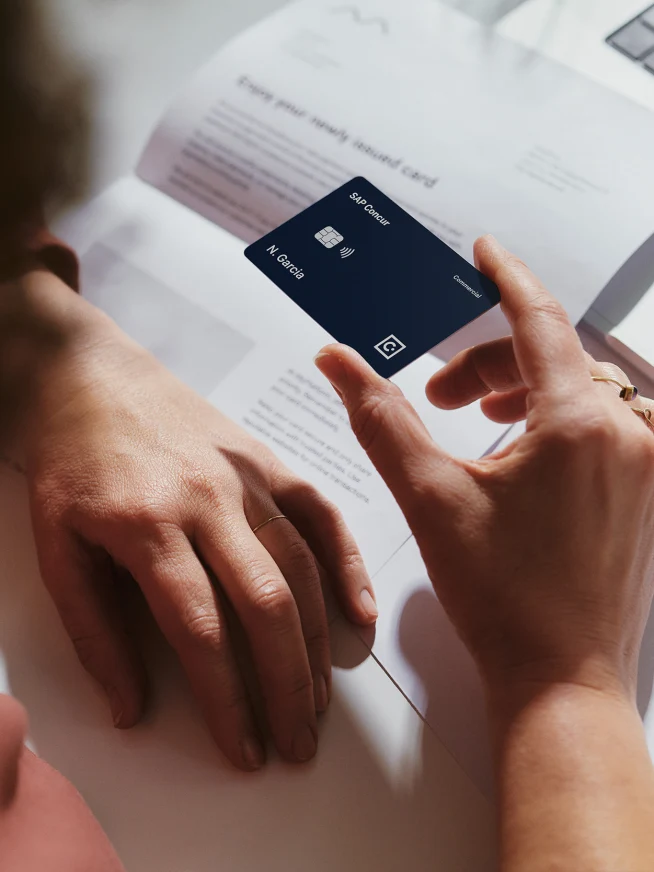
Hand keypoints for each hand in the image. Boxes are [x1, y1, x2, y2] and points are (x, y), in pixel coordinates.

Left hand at [17, 271, 376, 769]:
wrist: (88, 377)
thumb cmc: (70, 464)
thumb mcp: (56, 547)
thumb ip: (92, 631)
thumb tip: (131, 708)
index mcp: (147, 525)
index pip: (200, 630)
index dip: (228, 700)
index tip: (244, 749)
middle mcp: (209, 500)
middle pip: (266, 603)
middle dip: (288, 685)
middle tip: (299, 743)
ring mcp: (247, 476)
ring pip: (300, 565)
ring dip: (317, 642)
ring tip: (320, 702)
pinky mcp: (267, 460)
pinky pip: (321, 512)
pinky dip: (348, 563)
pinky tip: (360, 612)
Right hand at [315, 235, 653, 702]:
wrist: (560, 680)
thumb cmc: (506, 599)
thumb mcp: (430, 497)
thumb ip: (381, 418)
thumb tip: (339, 363)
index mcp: (581, 426)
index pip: (539, 320)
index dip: (505, 279)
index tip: (484, 252)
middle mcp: (631, 437)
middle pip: (555, 360)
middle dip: (491, 361)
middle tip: (440, 393)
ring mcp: (647, 468)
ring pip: (585, 392)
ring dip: (527, 390)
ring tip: (478, 419)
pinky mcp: (648, 493)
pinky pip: (608, 427)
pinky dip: (560, 421)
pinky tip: (519, 453)